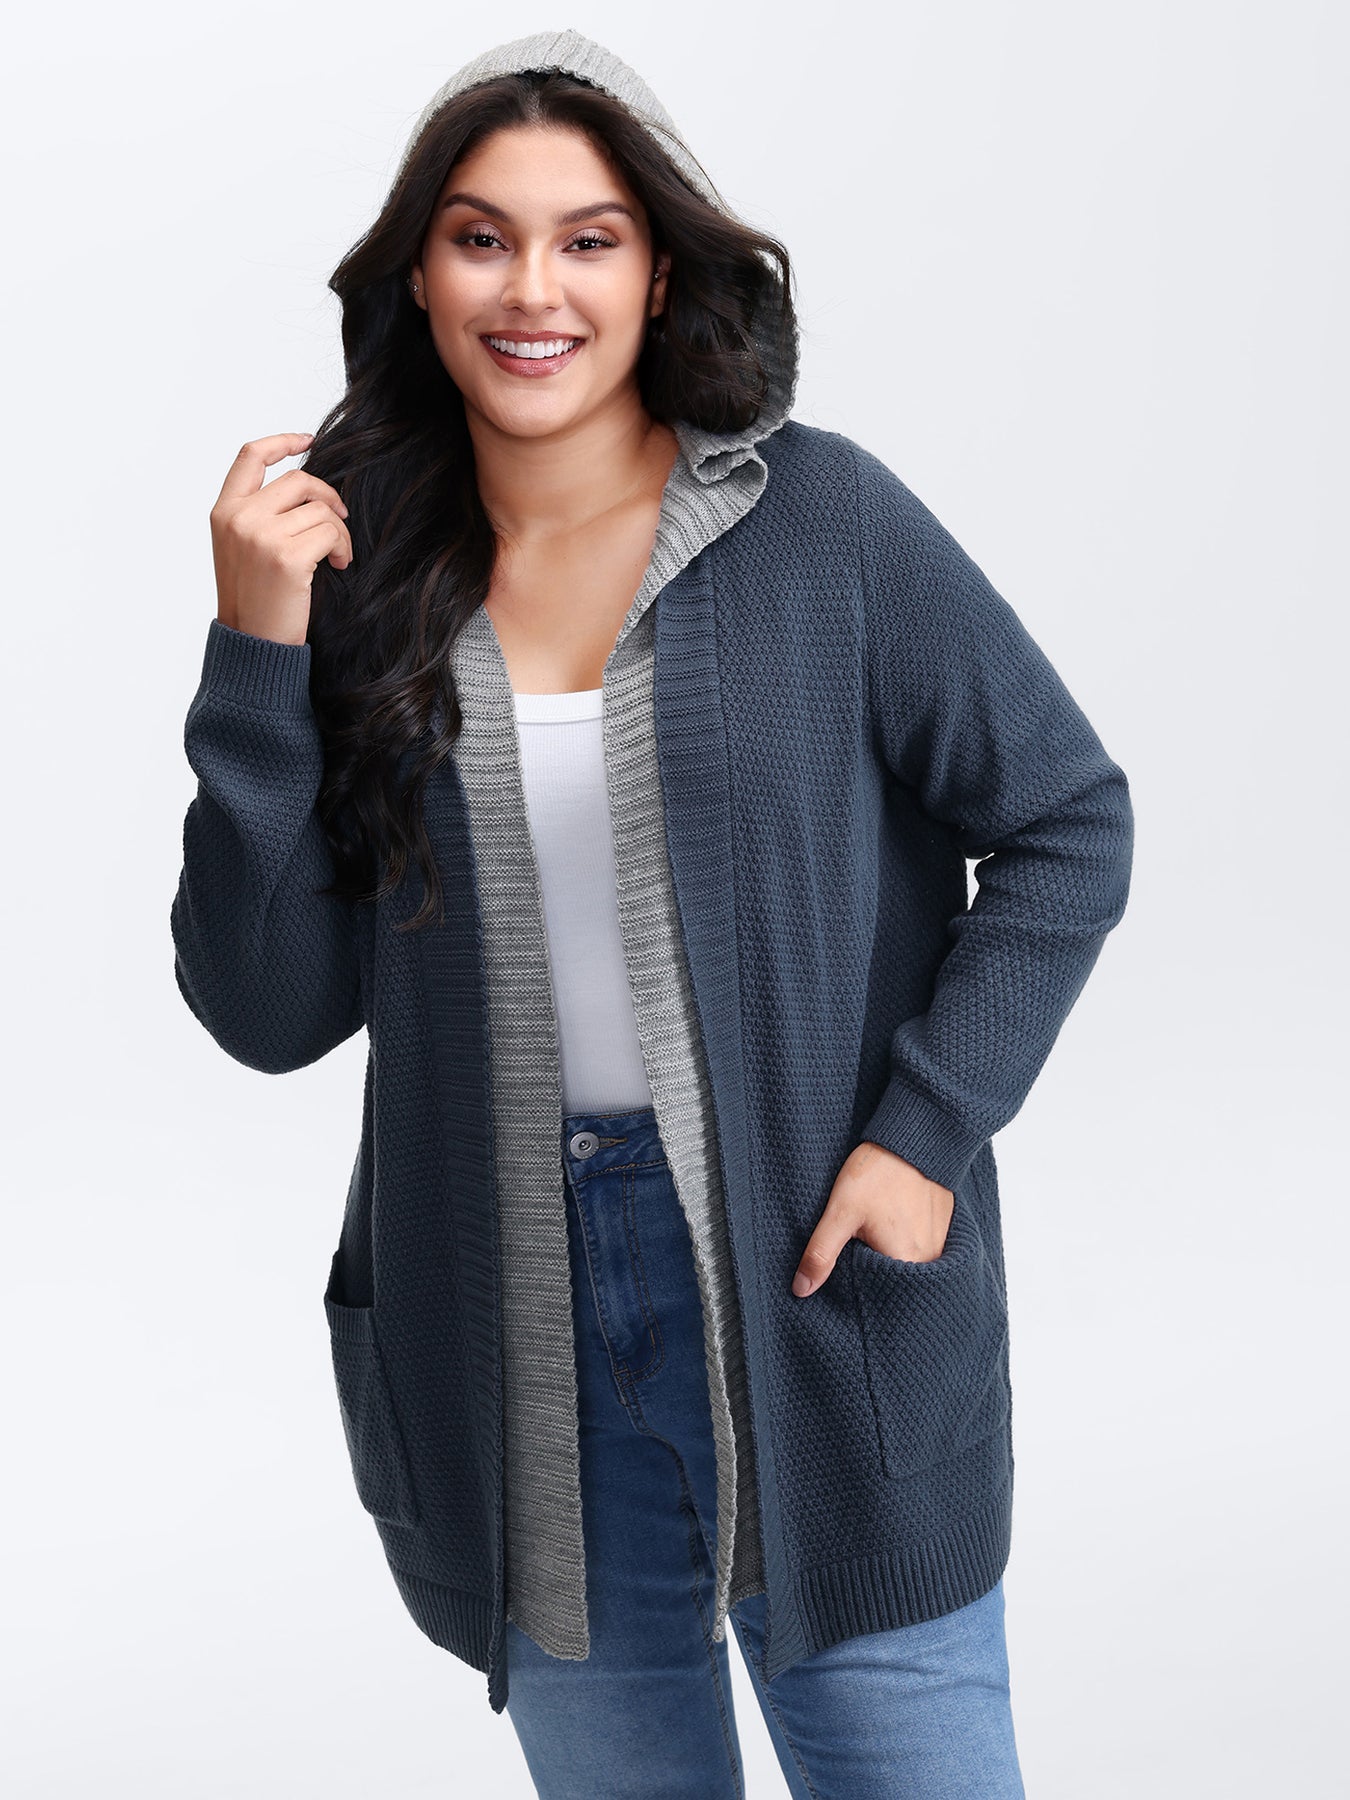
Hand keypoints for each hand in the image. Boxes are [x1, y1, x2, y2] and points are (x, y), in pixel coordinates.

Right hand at [210, 432, 353, 646]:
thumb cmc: (254, 600)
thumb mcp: (241, 548)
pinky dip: (343, 546)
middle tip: (341, 519)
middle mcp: (238, 518)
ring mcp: (261, 536)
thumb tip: (305, 487)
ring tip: (337, 555)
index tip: (308, 440)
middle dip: (328, 496)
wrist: (252, 643)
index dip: (282, 441)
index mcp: (223, 511)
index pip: (251, 456)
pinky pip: (330, 532)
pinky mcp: (286, 557)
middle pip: (298, 480)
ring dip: (338, 530)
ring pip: (320, 509)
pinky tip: (339, 564)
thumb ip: (259, 514)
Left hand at [792, 1142, 953, 1296]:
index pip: (882, 1299)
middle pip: (896, 1286)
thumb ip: (821, 1253)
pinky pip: (923, 1254)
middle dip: (875, 1280)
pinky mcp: (945, 1231)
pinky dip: (906, 1249)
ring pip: (909, 1270)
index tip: (846, 1283)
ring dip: (891, 1263)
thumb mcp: (842, 1211)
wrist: (916, 1138)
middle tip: (859, 1255)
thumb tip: (801, 1290)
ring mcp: (941, 1246)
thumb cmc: (879, 1172)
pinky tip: (892, 1232)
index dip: (860, 1295)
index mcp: (905, 1261)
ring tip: (875, 1242)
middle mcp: (930, 1261)